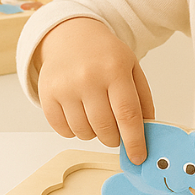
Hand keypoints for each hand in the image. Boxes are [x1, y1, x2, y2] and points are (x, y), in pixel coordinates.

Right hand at [34, 17, 154, 163]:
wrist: (72, 36)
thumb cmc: (106, 56)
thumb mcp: (132, 68)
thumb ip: (143, 99)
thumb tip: (147, 131)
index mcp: (115, 70)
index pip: (127, 114)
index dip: (134, 141)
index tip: (138, 158)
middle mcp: (88, 78)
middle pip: (105, 128)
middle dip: (114, 138)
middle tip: (116, 132)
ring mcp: (65, 87)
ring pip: (84, 132)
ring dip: (94, 134)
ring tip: (97, 115)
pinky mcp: (47, 95)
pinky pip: (63, 130)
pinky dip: (75, 130)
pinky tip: (80, 114)